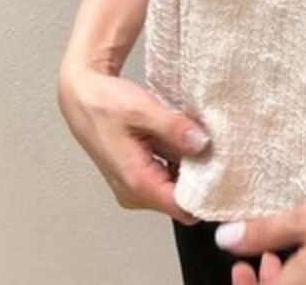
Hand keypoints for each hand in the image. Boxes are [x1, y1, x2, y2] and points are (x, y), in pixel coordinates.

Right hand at [56, 64, 209, 224]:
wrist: (82, 96)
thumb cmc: (103, 104)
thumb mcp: (143, 110)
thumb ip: (174, 128)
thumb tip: (201, 143)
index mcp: (137, 182)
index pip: (182, 209)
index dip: (206, 195)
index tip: (224, 174)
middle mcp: (134, 193)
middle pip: (181, 200)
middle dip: (201, 178)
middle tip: (216, 149)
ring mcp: (135, 185)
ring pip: (175, 187)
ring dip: (189, 167)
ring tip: (198, 139)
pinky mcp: (137, 174)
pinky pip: (166, 175)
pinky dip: (178, 160)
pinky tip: (183, 138)